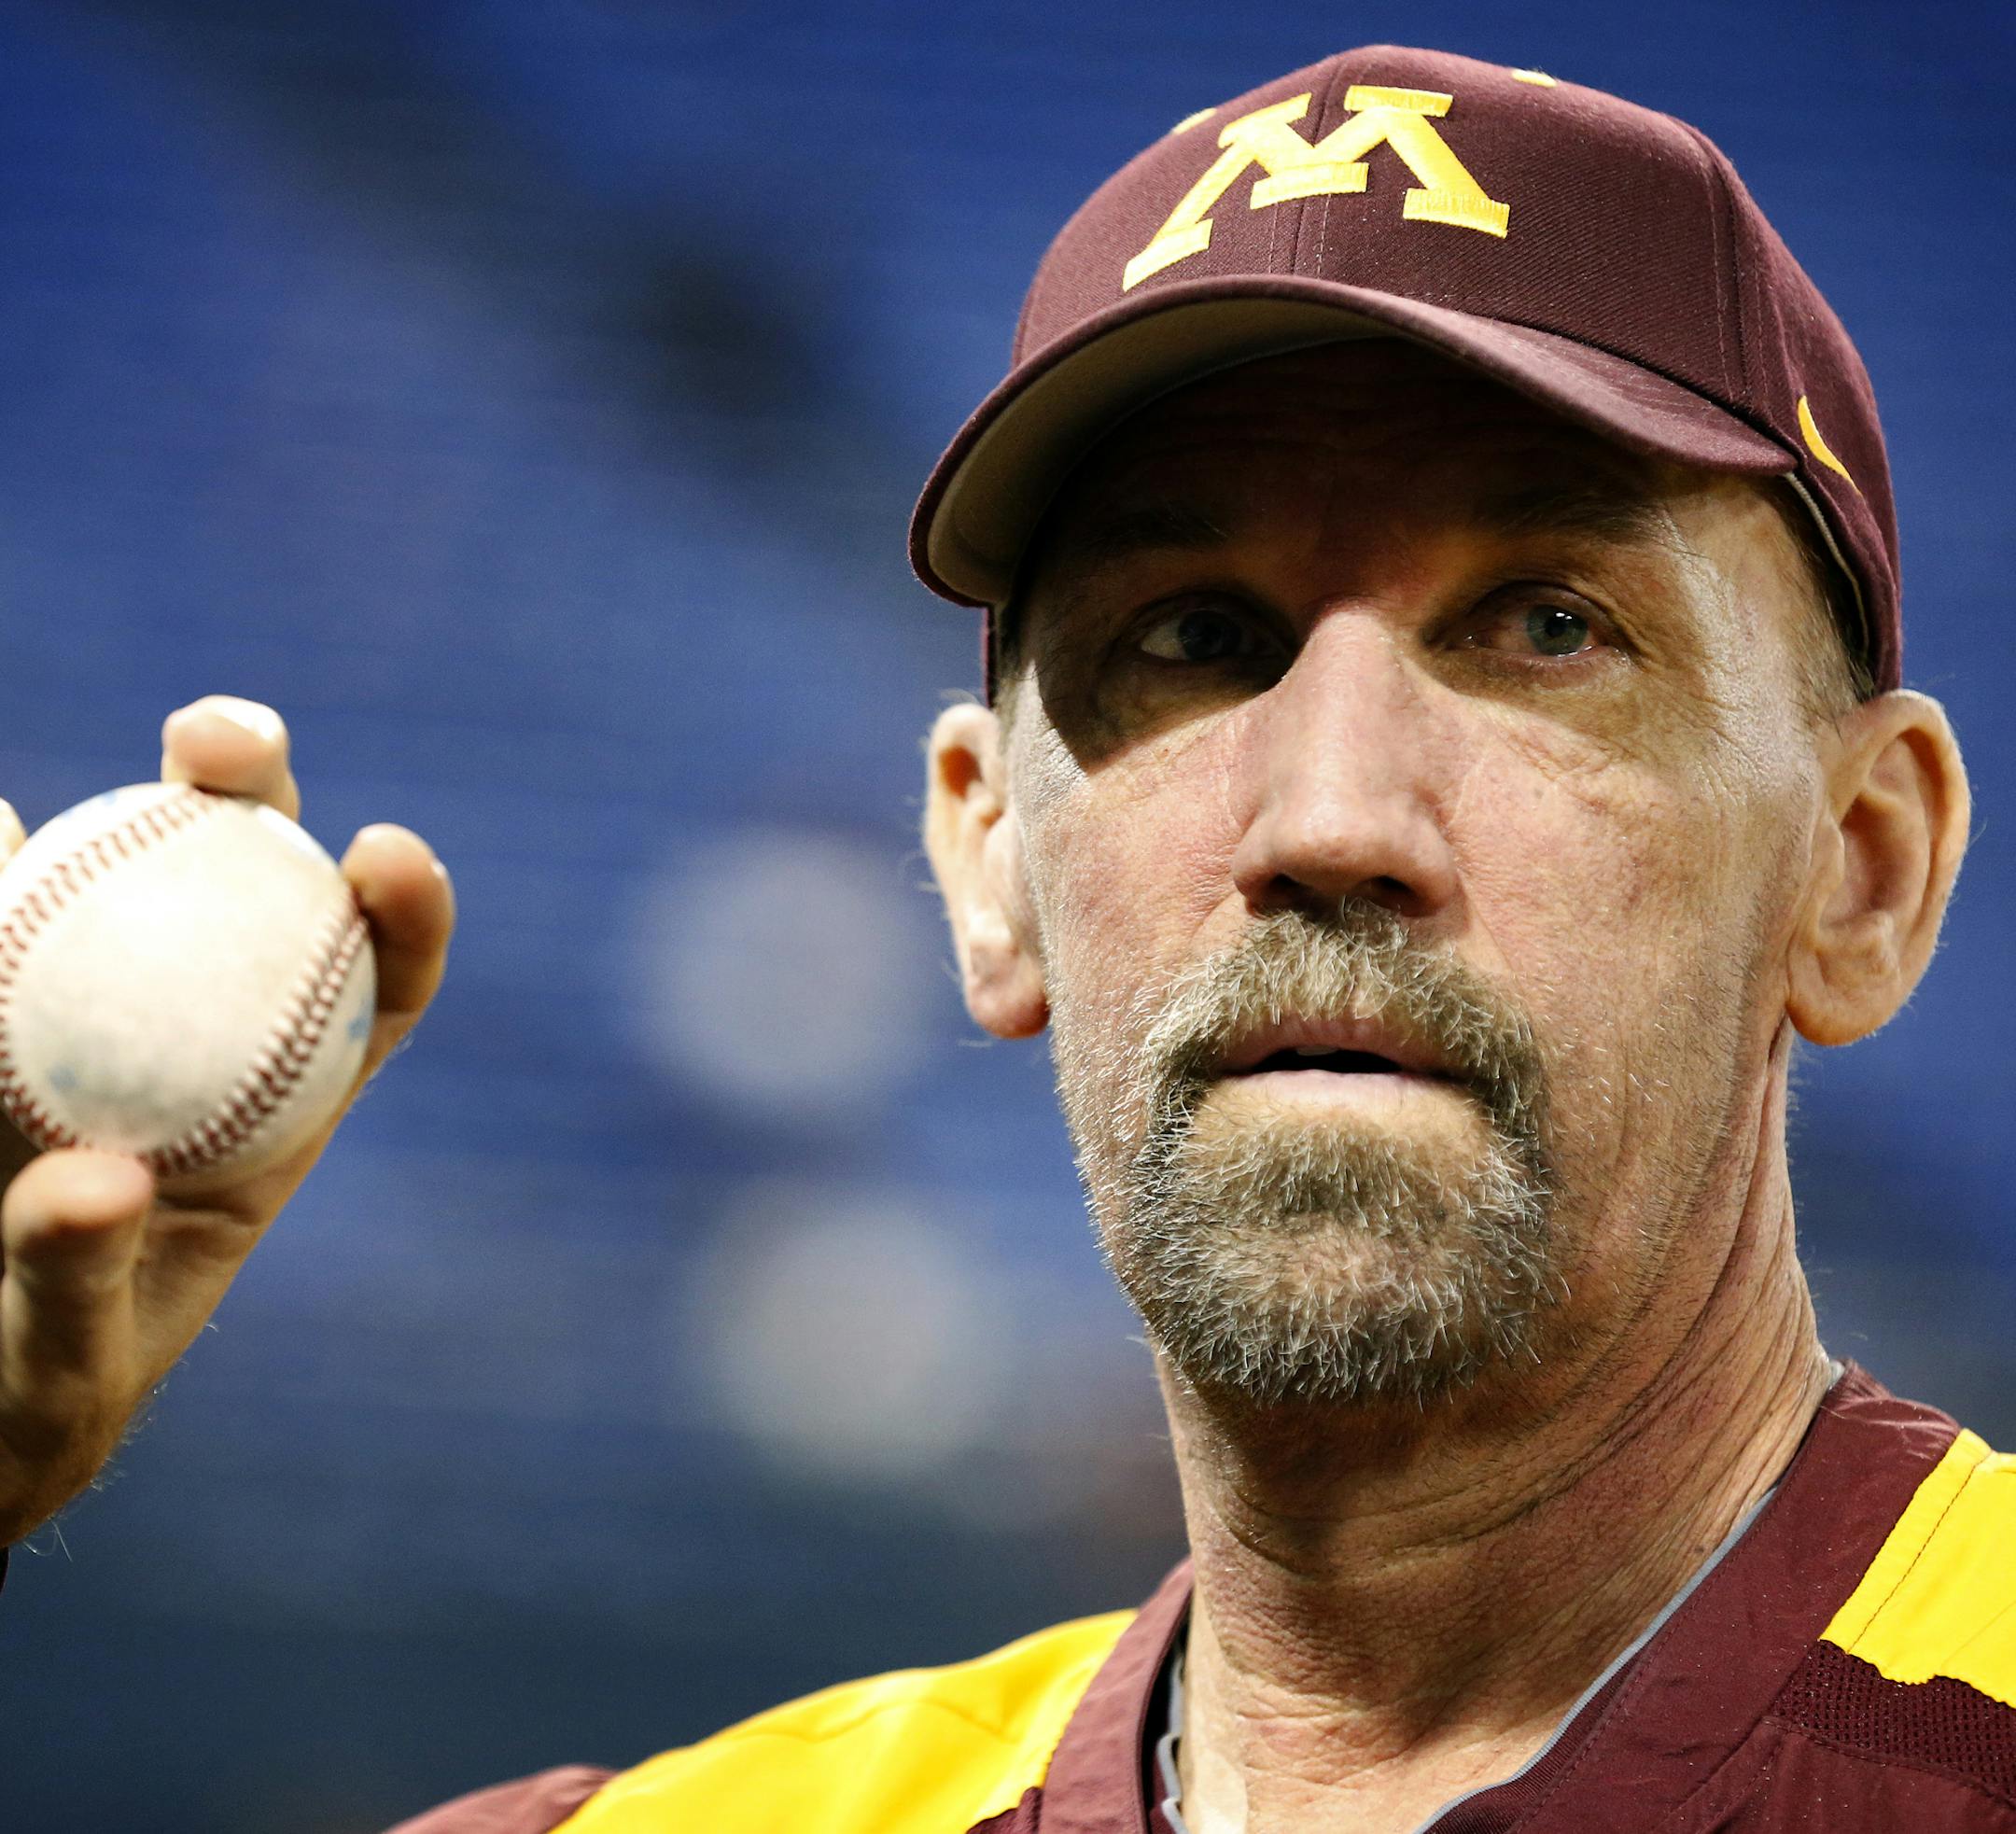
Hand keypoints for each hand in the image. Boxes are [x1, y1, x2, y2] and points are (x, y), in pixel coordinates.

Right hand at [0, 696, 454, 1544]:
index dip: (402, 918)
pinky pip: (2, 932)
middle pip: (244, 890)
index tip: (385, 855)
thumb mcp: (59, 1359)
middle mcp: (196, 1038)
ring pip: (114, 886)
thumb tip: (92, 1182)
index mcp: (275, 1115)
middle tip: (219, 741)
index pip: (371, 999)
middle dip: (246, 790)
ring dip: (106, 814)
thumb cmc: (27, 1394)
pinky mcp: (3, 1003)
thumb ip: (76, 1276)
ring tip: (53, 798)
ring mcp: (88, 1013)